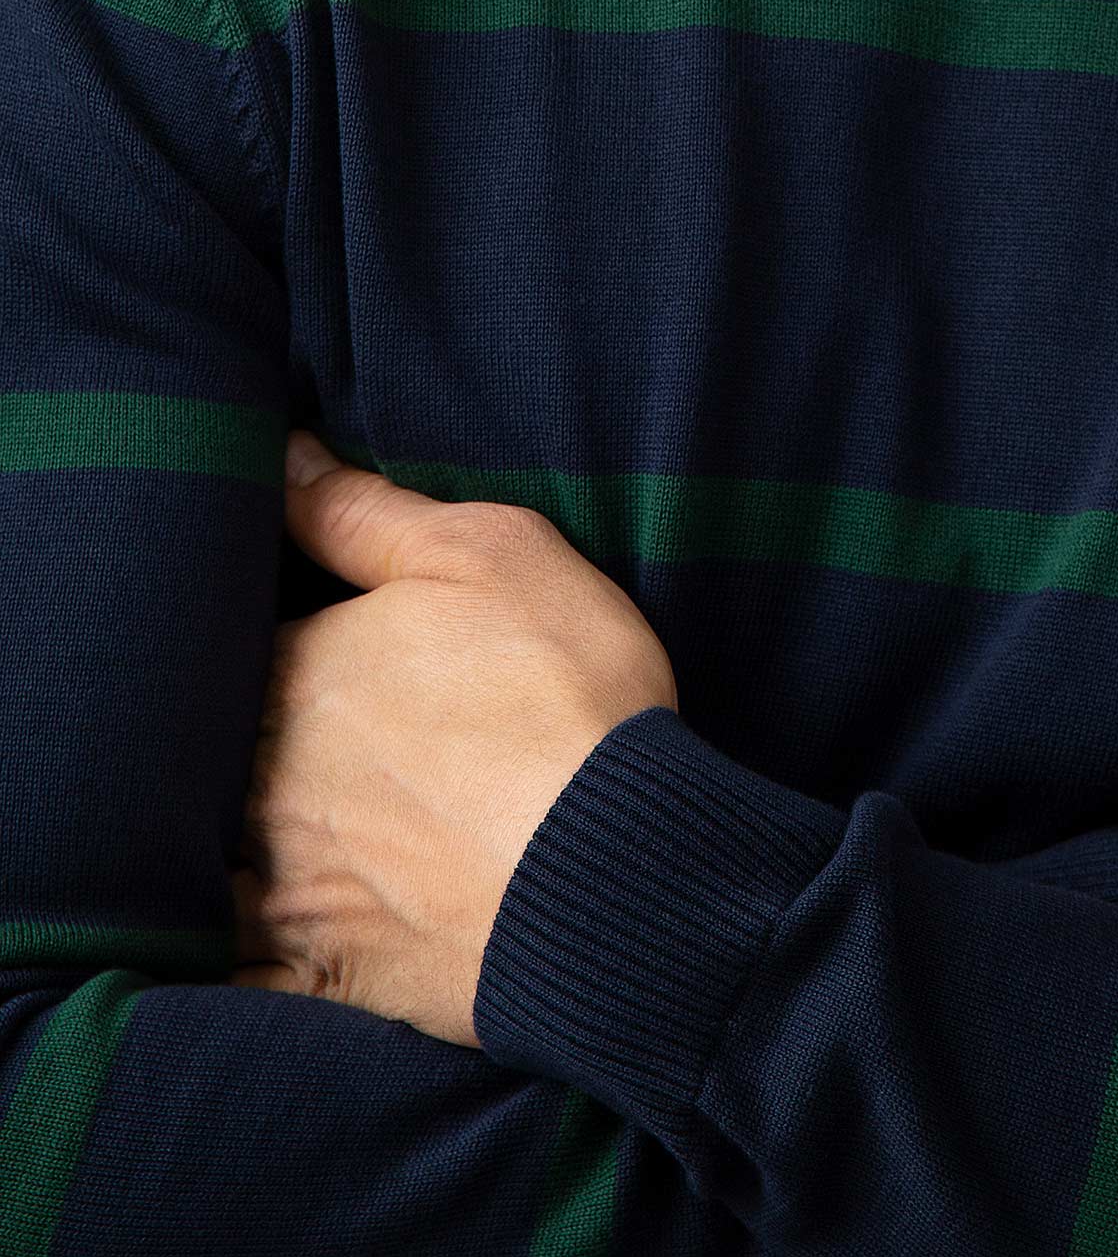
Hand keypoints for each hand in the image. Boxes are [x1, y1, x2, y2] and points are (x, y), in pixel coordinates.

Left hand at [230, 433, 677, 1043]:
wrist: (617, 867)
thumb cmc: (560, 692)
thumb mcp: (485, 552)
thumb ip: (360, 508)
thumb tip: (278, 454)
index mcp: (294, 673)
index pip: (215, 642)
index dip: (227, 632)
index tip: (249, 631)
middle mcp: (260, 782)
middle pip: (190, 754)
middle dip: (194, 740)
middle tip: (227, 728)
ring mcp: (283, 889)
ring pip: (187, 867)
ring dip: (180, 848)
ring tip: (189, 831)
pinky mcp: (318, 978)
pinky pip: (222, 984)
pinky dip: (201, 970)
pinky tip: (187, 960)